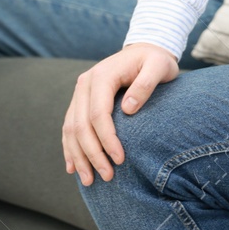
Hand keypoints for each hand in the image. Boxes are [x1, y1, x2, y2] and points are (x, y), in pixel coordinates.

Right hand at [63, 42, 179, 185]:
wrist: (144, 49)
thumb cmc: (155, 60)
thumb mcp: (159, 66)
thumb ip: (146, 84)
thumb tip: (128, 109)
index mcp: (102, 75)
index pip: (98, 113)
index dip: (107, 139)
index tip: (120, 159)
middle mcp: (85, 83)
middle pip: (81, 124)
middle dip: (92, 154)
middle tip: (107, 176)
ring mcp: (80, 92)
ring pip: (71, 129)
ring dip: (78, 156)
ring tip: (88, 180)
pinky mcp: (80, 100)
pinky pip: (69, 126)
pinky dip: (70, 148)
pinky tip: (72, 166)